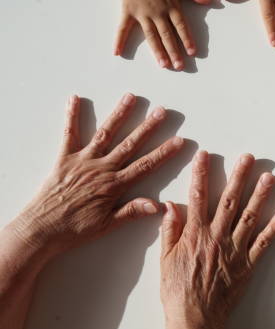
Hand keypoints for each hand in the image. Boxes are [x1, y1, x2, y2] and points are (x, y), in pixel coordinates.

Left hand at [8, 93, 183, 256]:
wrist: (41, 230)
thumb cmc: (74, 230)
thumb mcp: (106, 225)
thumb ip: (131, 212)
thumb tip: (157, 205)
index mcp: (114, 185)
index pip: (145, 166)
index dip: (163, 153)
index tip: (178, 141)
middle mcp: (101, 168)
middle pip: (130, 144)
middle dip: (147, 127)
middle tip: (161, 112)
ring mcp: (83, 160)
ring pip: (105, 134)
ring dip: (119, 115)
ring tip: (130, 98)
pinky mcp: (64, 158)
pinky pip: (69, 134)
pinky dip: (72, 116)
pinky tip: (75, 99)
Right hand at [113, 0, 209, 69]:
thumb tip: (208, 0)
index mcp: (170, 5)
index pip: (181, 26)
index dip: (187, 39)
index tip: (192, 52)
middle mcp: (156, 12)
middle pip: (167, 35)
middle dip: (174, 51)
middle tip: (179, 66)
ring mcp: (141, 13)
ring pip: (151, 36)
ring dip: (157, 51)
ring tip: (163, 65)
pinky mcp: (128, 11)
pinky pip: (123, 28)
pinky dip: (119, 40)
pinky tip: (117, 53)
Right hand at [160, 152, 274, 328]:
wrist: (194, 317)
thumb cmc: (177, 290)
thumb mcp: (165, 259)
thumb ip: (169, 230)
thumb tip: (169, 205)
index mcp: (195, 234)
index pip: (198, 197)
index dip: (200, 174)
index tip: (205, 155)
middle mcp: (217, 236)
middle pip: (229, 201)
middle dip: (239, 176)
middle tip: (248, 158)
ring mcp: (235, 249)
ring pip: (250, 217)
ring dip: (261, 195)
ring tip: (269, 177)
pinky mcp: (248, 264)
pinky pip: (264, 242)